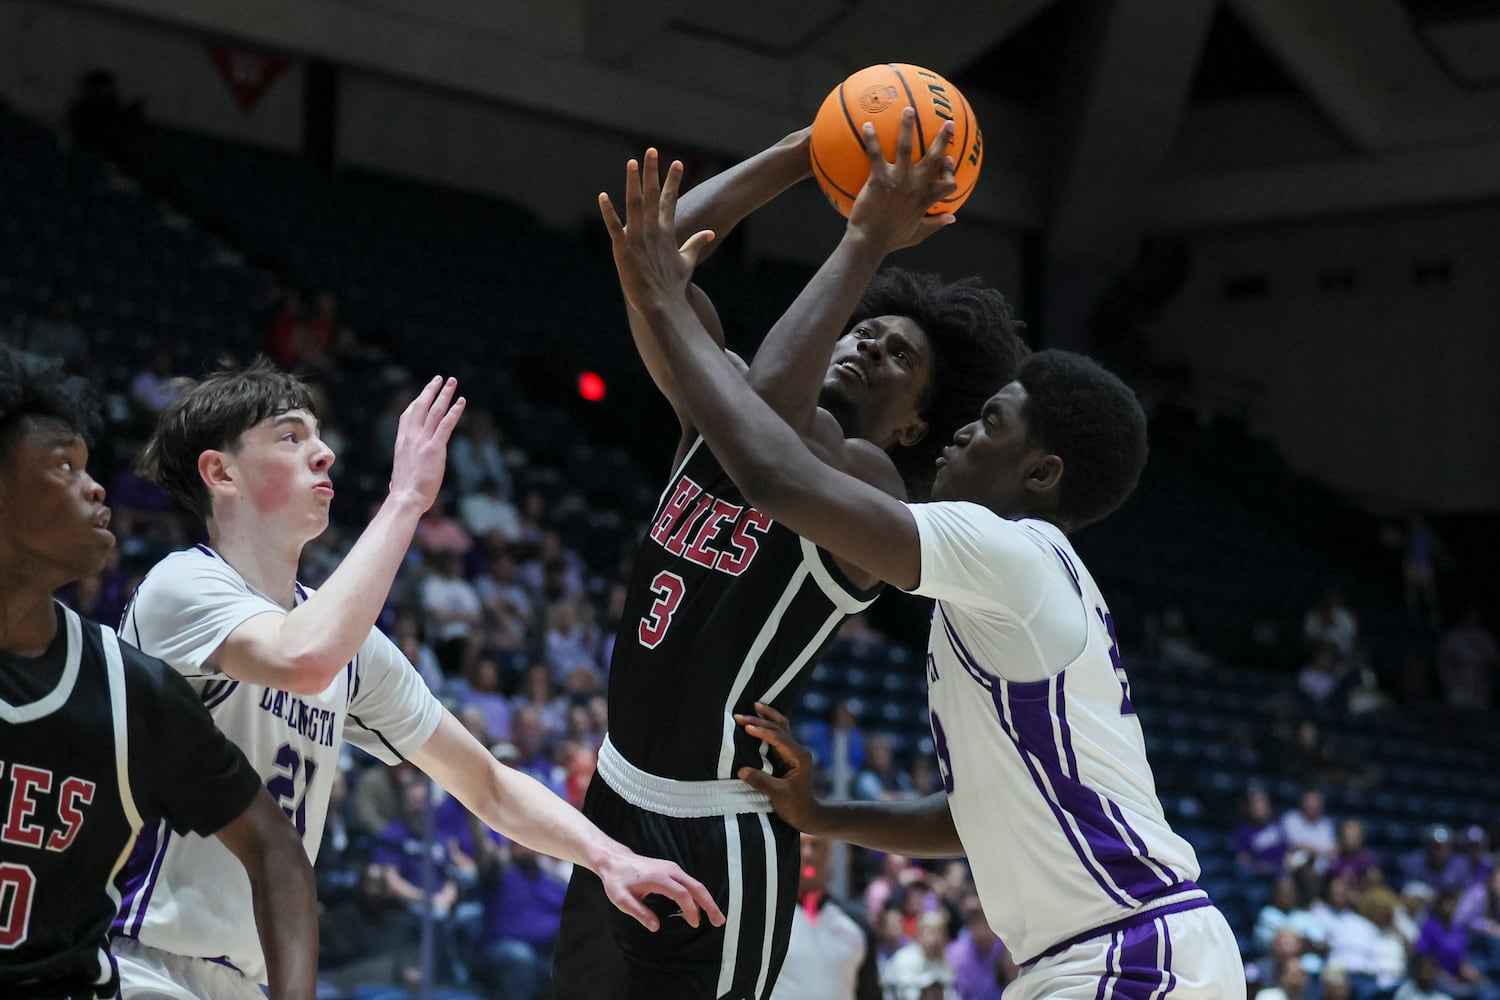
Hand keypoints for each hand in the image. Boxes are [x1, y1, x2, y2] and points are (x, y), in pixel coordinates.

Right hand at [388, 375, 464, 510]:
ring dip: (444, 394)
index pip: (408, 415)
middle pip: (420, 406)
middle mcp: (411, 437)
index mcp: (402, 442)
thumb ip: (403, 471)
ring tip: (452, 382)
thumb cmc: (404, 493)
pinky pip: (446, 425)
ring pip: (434, 411)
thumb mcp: (400, 476)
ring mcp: (422, 442)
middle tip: (440, 378)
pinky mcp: (434, 449)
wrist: (405, 499)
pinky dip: (454, 412)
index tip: (424, 393)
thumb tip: (396, 482)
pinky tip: (461, 402)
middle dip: (430, 390)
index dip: (417, 402)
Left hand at [595, 848, 725, 932]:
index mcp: (659, 878)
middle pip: (696, 887)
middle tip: (719, 921)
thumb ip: (639, 913)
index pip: (682, 894)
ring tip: (715, 917)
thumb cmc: (617, 880)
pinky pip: (690, 883)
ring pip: (695, 884)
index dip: (691, 910)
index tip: (694, 924)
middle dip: (710, 904)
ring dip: (706, 900)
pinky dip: (699, 895)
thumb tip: (656, 927)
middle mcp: (670, 870)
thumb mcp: (622, 899)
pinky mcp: (672, 870)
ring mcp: (672, 868)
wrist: (615, 860)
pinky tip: (701, 908)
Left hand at [599, 149, 715, 314]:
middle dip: (652, 172)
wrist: (662, 306)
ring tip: (632, 162)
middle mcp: (652, 231)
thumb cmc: (672, 286)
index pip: (669, 200)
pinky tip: (602, 196)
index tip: (676, 162)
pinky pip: (614, 227)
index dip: (672, 181)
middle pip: (652, 196)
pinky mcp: (623, 250)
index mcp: (666, 232)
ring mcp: (637, 239)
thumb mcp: (686, 262)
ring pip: (634, 205)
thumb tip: (708, 233)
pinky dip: (608, 212)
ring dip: (633, 183)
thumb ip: (695, 244)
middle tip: (652, 150)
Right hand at [734, 702, 825, 831]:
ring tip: (754, 706)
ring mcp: (793, 752)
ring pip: (781, 727)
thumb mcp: (778, 795)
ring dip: (767, 717)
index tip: (746, 727)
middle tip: (739, 716)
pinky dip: (768, 726)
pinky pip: (778, 735)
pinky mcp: (787, 756)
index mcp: (799, 757)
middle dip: (760, 720)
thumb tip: (741, 770)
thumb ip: (761, 781)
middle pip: (779, 728)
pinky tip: (758, 721)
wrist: (807, 814)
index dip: (762, 731)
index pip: (779, 738)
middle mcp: (798, 750)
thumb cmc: (795, 806)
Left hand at [846, 107, 957, 250]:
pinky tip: (866, 126)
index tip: (949, 158)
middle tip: (948, 122)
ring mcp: (898, 181)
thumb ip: (935, 224)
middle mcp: (915, 187)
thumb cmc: (891, 239)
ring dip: (907, 126)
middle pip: (934, 158)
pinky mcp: (879, 179)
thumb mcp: (917, 234)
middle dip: (943, 138)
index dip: (950, 170)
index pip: (948, 183)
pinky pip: (875, 154)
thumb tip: (953, 218)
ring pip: (906, 147)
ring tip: (908, 110)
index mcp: (925, 200)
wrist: (869, 242)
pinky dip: (871, 138)